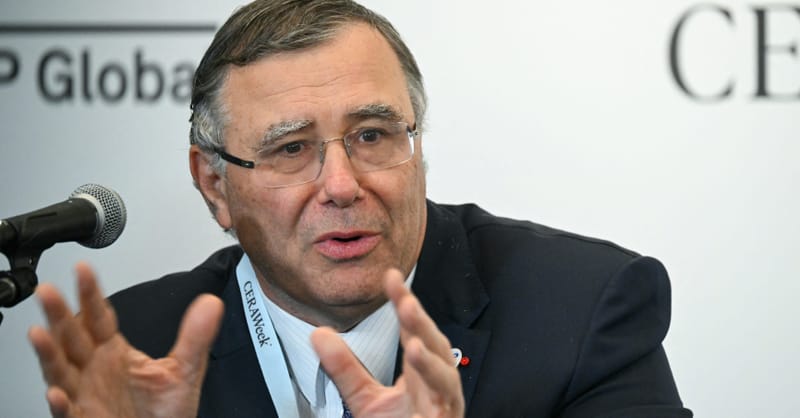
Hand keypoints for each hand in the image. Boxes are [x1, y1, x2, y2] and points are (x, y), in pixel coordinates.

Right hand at [28, 262, 223, 417]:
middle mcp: (94, 370)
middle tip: (49, 291)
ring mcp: (85, 395)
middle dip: (59, 314)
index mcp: (114, 353)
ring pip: (61, 371)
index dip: (90, 294)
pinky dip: (61, 403)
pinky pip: (68, 413)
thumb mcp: (184, 370)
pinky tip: (56, 392)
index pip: (98, 317)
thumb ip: (195, 336)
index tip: (83, 269)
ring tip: (39, 333)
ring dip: (49, 352)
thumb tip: (212, 303)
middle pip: (72, 337)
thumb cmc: (164, 413)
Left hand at [311, 269, 463, 417]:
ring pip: (445, 376)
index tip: (390, 278)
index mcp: (422, 374)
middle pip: (435, 345)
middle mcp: (438, 387)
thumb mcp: (366, 400)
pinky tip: (420, 374)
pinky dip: (433, 389)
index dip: (404, 303)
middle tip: (404, 300)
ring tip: (413, 337)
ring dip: (429, 356)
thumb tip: (318, 334)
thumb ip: (345, 368)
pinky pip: (443, 409)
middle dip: (420, 322)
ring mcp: (445, 407)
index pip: (414, 331)